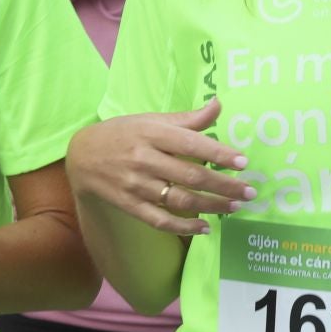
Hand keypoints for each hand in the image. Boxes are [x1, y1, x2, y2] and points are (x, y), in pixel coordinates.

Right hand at [66, 101, 252, 237]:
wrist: (81, 155)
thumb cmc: (122, 133)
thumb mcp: (150, 120)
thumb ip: (186, 119)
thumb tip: (218, 105)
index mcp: (151, 133)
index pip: (191, 143)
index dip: (219, 154)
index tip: (243, 163)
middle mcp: (144, 158)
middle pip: (191, 175)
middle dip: (224, 185)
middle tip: (249, 192)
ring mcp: (135, 184)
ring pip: (179, 199)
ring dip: (211, 206)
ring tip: (234, 207)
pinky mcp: (129, 204)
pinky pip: (160, 220)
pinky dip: (184, 226)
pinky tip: (205, 226)